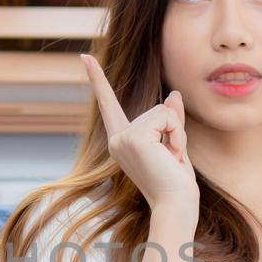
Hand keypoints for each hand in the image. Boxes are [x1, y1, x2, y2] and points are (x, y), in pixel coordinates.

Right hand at [81, 53, 197, 221]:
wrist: (175, 205)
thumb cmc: (175, 183)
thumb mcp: (174, 146)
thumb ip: (170, 121)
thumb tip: (173, 95)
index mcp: (121, 142)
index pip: (109, 105)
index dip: (98, 80)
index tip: (85, 56)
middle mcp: (116, 139)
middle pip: (156, 110)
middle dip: (174, 131)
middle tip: (171, 160)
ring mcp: (122, 138)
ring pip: (163, 112)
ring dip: (176, 135)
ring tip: (171, 160)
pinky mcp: (133, 137)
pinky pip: (166, 117)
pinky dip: (176, 135)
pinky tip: (171, 156)